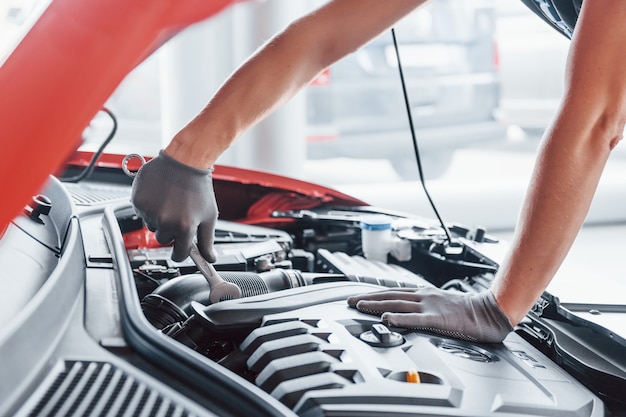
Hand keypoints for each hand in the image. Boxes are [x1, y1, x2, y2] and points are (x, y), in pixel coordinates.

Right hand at [131, 150, 217, 261]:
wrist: (185, 161)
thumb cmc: (199, 187)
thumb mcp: (209, 215)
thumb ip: (207, 241)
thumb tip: (209, 259)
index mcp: (184, 227)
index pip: (179, 254)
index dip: (181, 252)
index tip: (181, 249)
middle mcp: (165, 221)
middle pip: (164, 240)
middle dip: (171, 230)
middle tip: (178, 213)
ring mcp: (150, 211)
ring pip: (152, 226)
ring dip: (159, 218)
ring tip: (170, 201)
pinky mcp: (138, 201)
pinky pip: (142, 213)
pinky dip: (149, 206)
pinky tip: (160, 195)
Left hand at [347, 287, 512, 342]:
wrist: (491, 311)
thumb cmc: (469, 311)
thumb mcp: (441, 306)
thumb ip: (423, 308)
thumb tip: (407, 313)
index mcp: (424, 294)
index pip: (392, 292)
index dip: (373, 294)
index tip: (357, 297)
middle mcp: (423, 296)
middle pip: (389, 296)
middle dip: (367, 298)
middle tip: (348, 301)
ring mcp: (429, 306)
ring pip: (397, 304)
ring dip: (376, 304)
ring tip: (359, 306)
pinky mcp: (438, 318)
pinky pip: (415, 319)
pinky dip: (399, 318)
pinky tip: (387, 319)